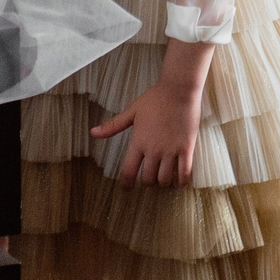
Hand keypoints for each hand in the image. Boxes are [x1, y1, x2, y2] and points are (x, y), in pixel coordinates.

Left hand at [89, 77, 205, 187]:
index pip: (128, 171)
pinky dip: (181, 182)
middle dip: (147, 182)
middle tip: (150, 178)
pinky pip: (184, 173)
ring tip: (164, 180)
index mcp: (138, 142)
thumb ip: (113, 126)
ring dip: (163, 183)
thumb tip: (93, 133)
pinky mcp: (186, 148)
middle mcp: (154, 150)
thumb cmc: (155, 98)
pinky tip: (179, 183)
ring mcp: (171, 150)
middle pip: (148, 179)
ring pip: (165, 180)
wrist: (179, 90)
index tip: (127, 189)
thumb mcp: (132, 111)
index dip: (126, 184)